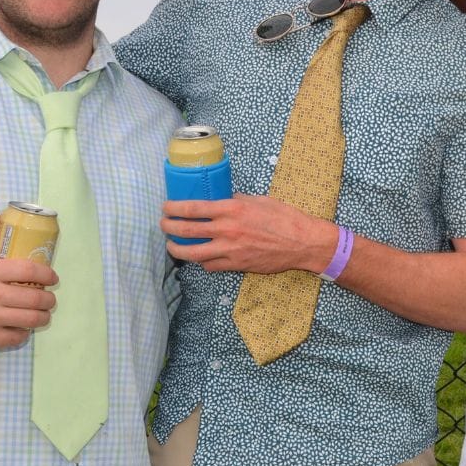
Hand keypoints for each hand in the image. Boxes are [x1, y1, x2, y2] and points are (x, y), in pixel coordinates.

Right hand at [0, 202, 57, 349]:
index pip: (29, 270)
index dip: (48, 275)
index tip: (53, 278)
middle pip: (35, 298)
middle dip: (49, 299)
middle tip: (49, 298)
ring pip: (30, 319)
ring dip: (42, 317)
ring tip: (43, 313)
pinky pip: (15, 337)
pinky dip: (24, 333)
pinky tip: (23, 326)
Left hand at [162, 195, 335, 273]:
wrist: (302, 242)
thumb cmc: (284, 218)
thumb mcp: (260, 200)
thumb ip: (238, 200)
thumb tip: (222, 200)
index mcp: (232, 210)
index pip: (193, 208)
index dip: (174, 208)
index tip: (166, 207)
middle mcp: (227, 230)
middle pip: (187, 231)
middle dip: (169, 227)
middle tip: (163, 224)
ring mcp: (230, 250)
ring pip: (193, 254)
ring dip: (177, 250)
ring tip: (171, 246)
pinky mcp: (236, 265)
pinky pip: (210, 266)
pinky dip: (202, 261)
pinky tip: (200, 257)